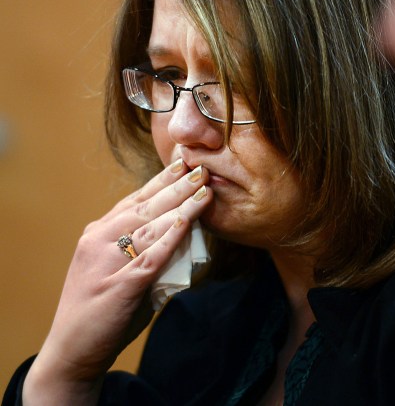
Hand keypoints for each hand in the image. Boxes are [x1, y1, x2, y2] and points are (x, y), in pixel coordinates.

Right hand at [22, 160, 212, 404]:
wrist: (72, 350)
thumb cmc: (101, 308)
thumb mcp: (117, 267)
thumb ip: (142, 248)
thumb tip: (182, 230)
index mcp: (97, 233)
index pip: (135, 199)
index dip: (161, 180)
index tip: (184, 163)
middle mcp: (99, 241)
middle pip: (145, 206)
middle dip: (176, 185)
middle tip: (201, 167)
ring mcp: (107, 262)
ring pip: (150, 226)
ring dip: (181, 206)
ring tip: (204, 190)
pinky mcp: (120, 286)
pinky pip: (150, 257)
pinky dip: (170, 238)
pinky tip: (187, 223)